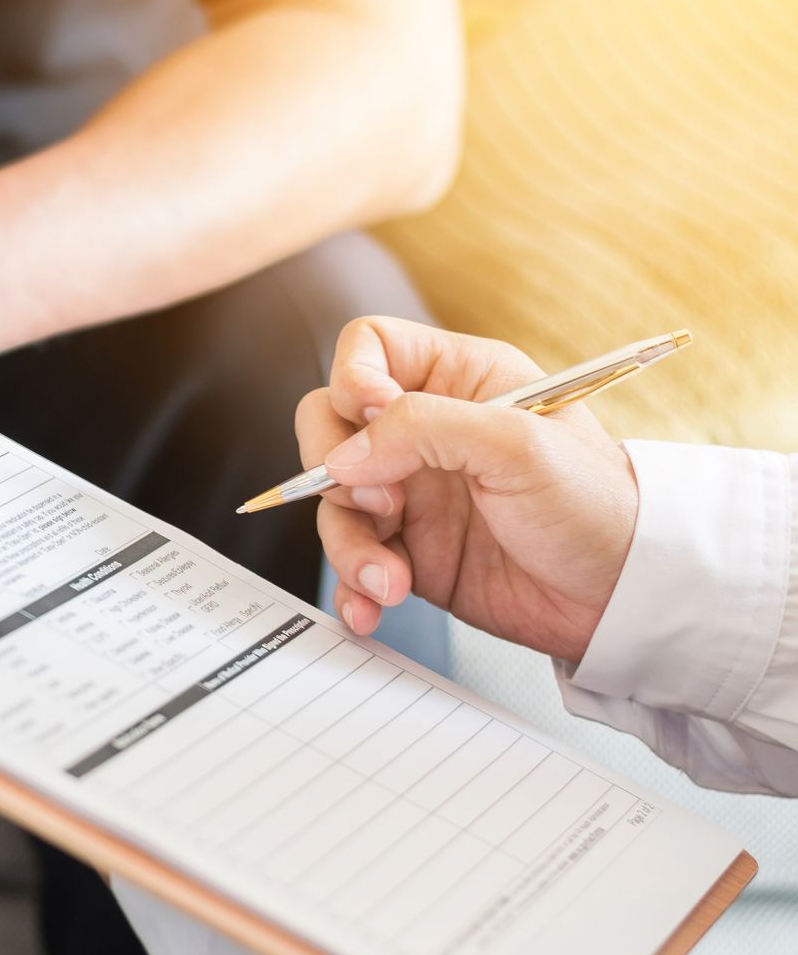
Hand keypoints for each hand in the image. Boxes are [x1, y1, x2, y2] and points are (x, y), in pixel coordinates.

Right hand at [295, 317, 639, 661]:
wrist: (624, 596)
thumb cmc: (595, 505)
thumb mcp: (517, 445)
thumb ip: (423, 429)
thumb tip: (344, 458)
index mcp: (460, 379)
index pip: (369, 346)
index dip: (353, 378)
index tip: (372, 420)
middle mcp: (427, 430)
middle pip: (330, 423)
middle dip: (336, 468)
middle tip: (384, 502)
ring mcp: (412, 491)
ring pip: (333, 499)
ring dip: (349, 544)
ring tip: (390, 580)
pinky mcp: (409, 548)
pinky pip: (352, 557)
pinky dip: (352, 585)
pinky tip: (372, 607)